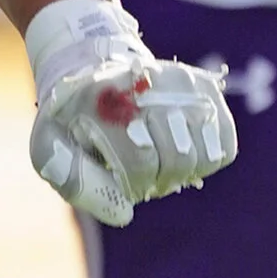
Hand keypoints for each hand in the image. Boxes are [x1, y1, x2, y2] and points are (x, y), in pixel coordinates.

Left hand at [25, 0, 235, 229]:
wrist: (91, 64)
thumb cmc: (72, 117)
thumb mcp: (51, 147)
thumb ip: (75, 182)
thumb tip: (124, 212)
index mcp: (106, 99)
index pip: (140, 161)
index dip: (134, 185)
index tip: (122, 181)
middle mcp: (148, 84)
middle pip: (178, 158)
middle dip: (160, 180)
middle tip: (144, 176)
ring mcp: (182, 82)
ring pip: (206, 155)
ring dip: (184, 172)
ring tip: (161, 162)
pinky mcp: (206, 87)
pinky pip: (225, 146)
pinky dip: (206, 161)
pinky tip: (182, 151)